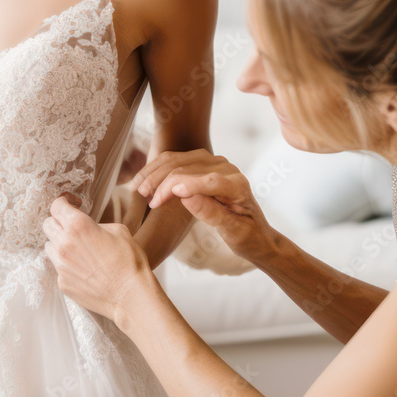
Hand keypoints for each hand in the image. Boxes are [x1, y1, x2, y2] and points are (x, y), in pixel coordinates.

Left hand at [42, 193, 153, 327]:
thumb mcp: (119, 230)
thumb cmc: (129, 261)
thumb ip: (96, 225)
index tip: (70, 205)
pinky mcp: (62, 283)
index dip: (63, 202)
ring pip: (49, 247)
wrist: (130, 295)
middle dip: (58, 222)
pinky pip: (58, 268)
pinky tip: (84, 270)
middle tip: (72, 227)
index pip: (56, 206)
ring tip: (78, 250)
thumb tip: (88, 228)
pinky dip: (67, 265)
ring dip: (59, 244)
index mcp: (78, 225)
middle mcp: (64, 244)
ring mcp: (61, 265)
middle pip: (47, 225)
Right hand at [129, 150, 271, 260]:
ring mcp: (214, 163)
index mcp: (238, 185)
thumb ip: (211, 213)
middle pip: (188, 167)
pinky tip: (147, 182)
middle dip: (163, 182)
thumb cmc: (247, 236)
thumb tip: (186, 197)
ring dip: (156, 173)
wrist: (256, 234)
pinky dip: (158, 168)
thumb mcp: (233, 231)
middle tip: (146, 200)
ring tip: (140, 191)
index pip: (208, 180)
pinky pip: (175, 160)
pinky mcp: (202, 164)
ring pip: (177, 160)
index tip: (161, 198)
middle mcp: (227, 168)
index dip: (184, 185)